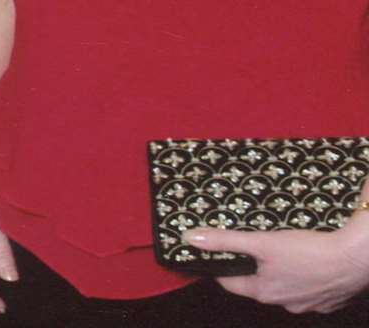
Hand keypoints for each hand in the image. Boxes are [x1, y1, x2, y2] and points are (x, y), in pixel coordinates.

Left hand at [187, 224, 368, 313]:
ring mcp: (309, 304)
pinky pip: (310, 290)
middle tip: (254, 249)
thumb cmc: (309, 251)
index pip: (230, 282)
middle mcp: (284, 303)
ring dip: (280, 273)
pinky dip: (305, 278)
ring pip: (285, 288)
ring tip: (284, 254)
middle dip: (253, 268)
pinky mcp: (329, 300)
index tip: (216, 255)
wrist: (355, 259)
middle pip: (258, 285)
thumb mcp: (262, 242)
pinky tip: (309, 264)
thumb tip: (191, 238)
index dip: (221, 267)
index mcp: (264, 292)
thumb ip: (226, 241)